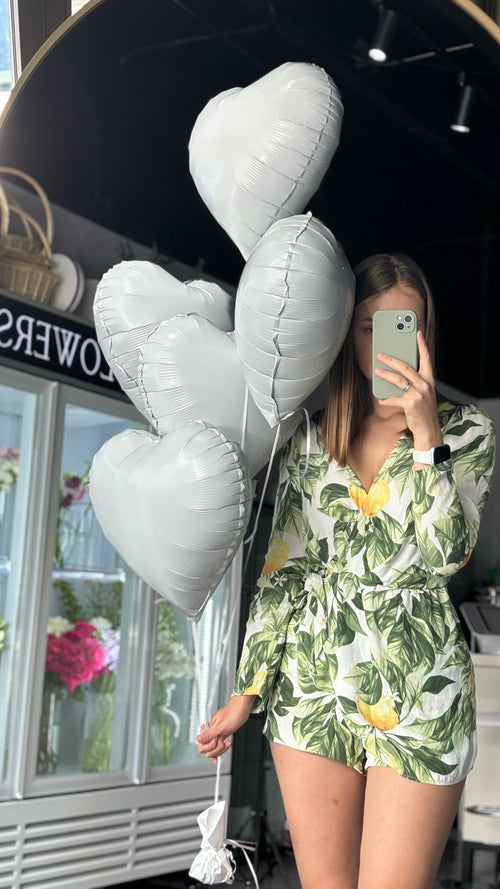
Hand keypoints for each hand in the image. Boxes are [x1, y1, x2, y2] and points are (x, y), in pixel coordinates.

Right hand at [196, 695, 255, 761]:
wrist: (241, 710)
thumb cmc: (232, 714)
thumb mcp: (220, 726)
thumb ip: (209, 734)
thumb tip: (198, 739)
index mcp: (206, 729)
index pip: (201, 745)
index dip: (210, 746)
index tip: (217, 740)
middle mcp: (209, 733)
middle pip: (206, 750)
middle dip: (216, 749)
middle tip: (223, 741)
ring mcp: (215, 735)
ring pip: (213, 751)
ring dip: (221, 749)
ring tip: (227, 743)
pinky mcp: (220, 737)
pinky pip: (217, 748)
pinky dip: (221, 751)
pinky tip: (224, 749)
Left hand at [374, 330, 442, 448]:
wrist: (428, 428)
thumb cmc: (424, 410)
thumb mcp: (424, 393)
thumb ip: (416, 381)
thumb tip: (399, 372)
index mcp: (430, 380)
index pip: (426, 358)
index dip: (422, 345)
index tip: (417, 333)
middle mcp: (425, 385)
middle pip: (407, 367)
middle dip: (392, 359)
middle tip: (381, 355)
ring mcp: (418, 394)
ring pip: (398, 380)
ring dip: (385, 374)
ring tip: (376, 370)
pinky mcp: (410, 404)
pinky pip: (394, 398)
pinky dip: (386, 398)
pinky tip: (380, 397)